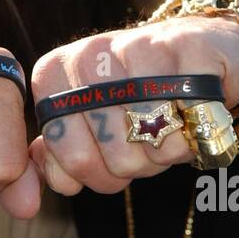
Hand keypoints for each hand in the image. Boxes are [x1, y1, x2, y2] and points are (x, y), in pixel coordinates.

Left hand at [28, 17, 238, 195]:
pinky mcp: (187, 47)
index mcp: (54, 73)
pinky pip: (191, 120)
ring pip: (151, 143)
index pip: (68, 157)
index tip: (108, 157)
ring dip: (167, 150)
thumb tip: (42, 192)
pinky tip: (191, 111)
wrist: (196, 49)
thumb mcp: (88, 127)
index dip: (95, 174)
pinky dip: (196, 130)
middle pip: (113, 156)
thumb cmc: (134, 98)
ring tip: (167, 123)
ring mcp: (137, 45)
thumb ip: (56, 160)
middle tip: (143, 141)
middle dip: (135, 164)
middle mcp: (89, 54)